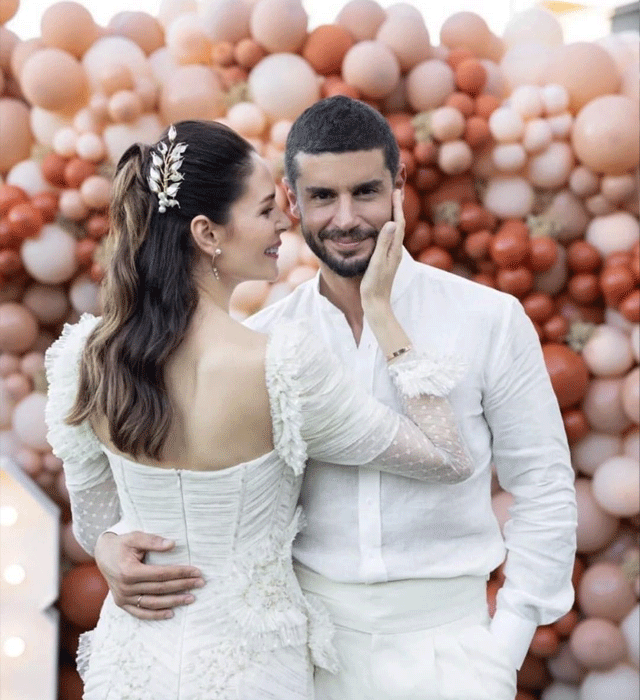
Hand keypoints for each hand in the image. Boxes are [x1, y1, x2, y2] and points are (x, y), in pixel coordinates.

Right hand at [94, 531, 204, 620]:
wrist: (102, 554)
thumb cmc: (121, 544)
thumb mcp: (135, 537)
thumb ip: (153, 541)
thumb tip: (172, 544)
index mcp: (129, 571)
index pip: (161, 574)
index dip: (180, 573)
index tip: (196, 571)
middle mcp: (125, 587)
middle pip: (160, 588)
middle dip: (182, 585)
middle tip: (200, 583)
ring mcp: (122, 597)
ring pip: (153, 603)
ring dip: (173, 601)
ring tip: (191, 598)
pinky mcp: (121, 603)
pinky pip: (140, 612)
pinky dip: (156, 615)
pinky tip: (171, 613)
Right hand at [360, 188, 404, 308]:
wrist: (376, 303)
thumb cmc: (374, 284)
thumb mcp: (377, 261)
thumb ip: (384, 242)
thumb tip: (392, 222)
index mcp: (395, 249)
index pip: (399, 223)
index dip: (398, 206)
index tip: (396, 191)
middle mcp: (396, 251)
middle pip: (400, 225)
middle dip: (397, 208)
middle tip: (395, 192)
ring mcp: (392, 256)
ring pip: (395, 231)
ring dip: (394, 216)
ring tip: (390, 204)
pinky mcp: (386, 260)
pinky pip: (390, 239)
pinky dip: (389, 228)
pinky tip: (384, 228)